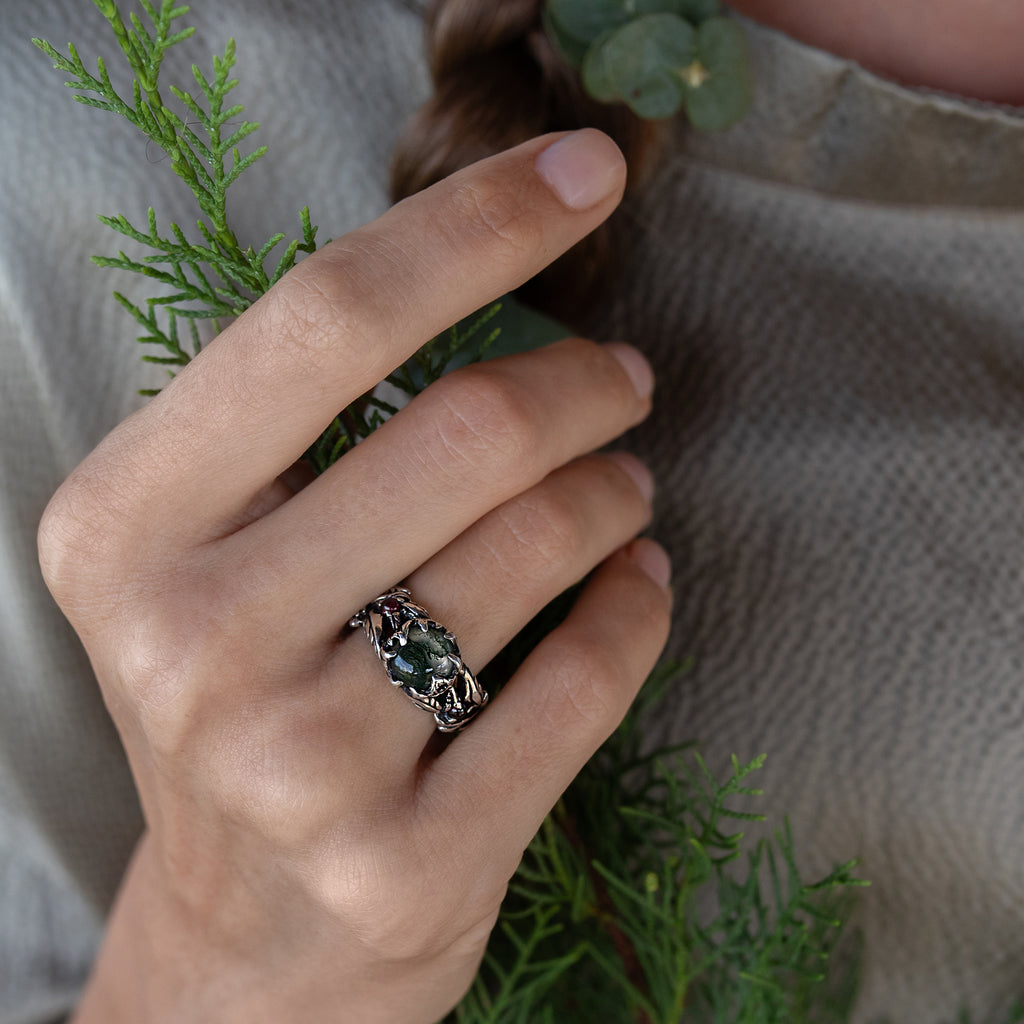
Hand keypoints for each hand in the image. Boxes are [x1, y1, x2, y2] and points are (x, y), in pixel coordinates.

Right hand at [39, 129, 671, 1023]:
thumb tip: (499, 298)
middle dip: (582, 384)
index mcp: (124, 528)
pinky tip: (640, 584)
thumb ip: (309, 433)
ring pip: (532, 553)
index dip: (475, 222)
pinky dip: (636, 612)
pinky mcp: (410, 863)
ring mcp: (301, 766)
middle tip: (624, 383)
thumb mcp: (215, 557)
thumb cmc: (240, 708)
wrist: (245, 942)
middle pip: (462, 432)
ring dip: (614, 494)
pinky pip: (581, 688)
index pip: (326, 316)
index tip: (587, 174)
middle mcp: (193, 640)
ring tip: (628, 489)